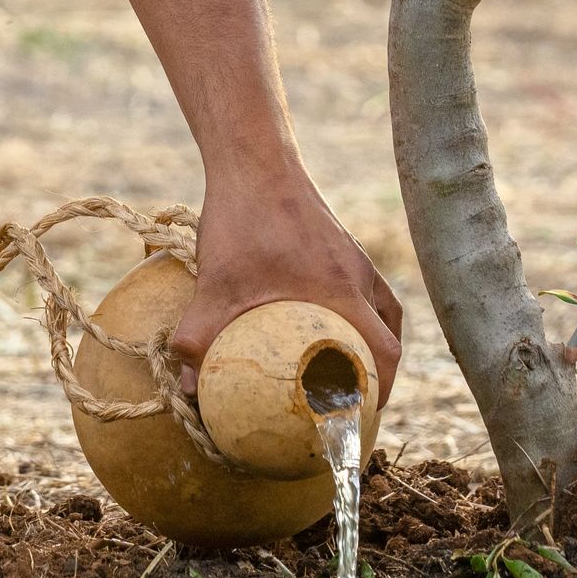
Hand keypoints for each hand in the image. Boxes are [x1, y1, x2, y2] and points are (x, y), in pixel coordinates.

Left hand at [168, 170, 404, 408]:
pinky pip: (363, 287)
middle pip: (389, 334)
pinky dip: (357, 312)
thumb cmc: (243, 219)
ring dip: (371, 342)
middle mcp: (359, 276)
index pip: (384, 351)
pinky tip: (325, 320)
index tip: (365, 419)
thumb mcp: (216, 284)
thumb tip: (186, 388)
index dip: (383, 390)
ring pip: (380, 309)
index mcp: (343, 292)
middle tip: (354, 405)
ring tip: (348, 371)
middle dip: (378, 373)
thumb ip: (200, 337)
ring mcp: (353, 256)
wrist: (253, 158)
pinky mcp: (340, 242)